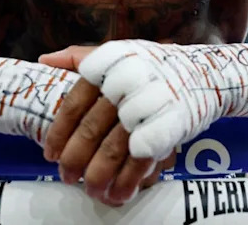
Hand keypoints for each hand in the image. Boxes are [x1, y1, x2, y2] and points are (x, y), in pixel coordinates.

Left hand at [39, 46, 173, 204]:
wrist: (202, 73)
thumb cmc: (152, 66)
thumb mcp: (117, 53)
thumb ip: (79, 57)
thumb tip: (45, 60)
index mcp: (107, 68)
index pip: (74, 105)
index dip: (58, 133)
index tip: (50, 154)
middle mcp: (124, 87)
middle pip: (90, 131)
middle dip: (74, 160)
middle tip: (67, 177)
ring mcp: (146, 109)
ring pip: (113, 150)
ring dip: (98, 177)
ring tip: (91, 191)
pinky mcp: (166, 129)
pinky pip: (140, 161)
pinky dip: (127, 182)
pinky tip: (118, 194)